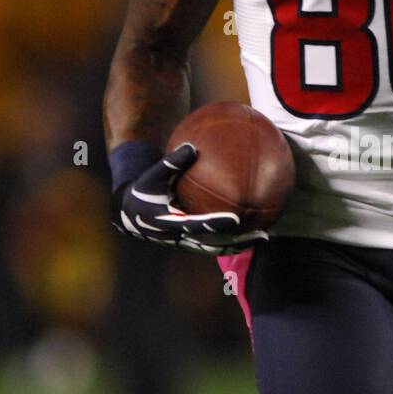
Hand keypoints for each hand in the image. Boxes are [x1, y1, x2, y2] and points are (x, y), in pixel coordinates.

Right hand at [111, 144, 266, 253]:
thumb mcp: (152, 175)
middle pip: (214, 243)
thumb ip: (171, 162)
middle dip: (237, 240)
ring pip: (216, 247)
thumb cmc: (143, 190)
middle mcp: (180, 237)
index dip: (217, 223)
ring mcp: (185, 243)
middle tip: (260, 233)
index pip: (197, 225)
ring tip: (262, 237)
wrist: (129, 215)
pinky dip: (231, 240)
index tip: (236, 218)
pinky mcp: (189, 243)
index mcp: (170, 222)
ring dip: (239, 244)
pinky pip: (213, 244)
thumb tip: (192, 145)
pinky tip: (249, 232)